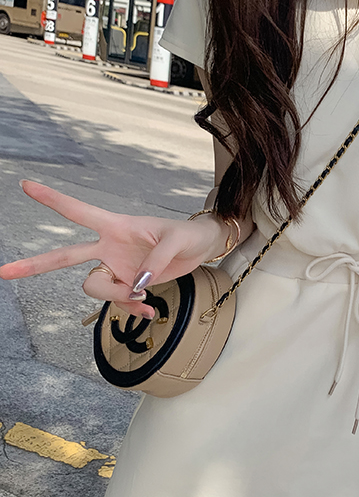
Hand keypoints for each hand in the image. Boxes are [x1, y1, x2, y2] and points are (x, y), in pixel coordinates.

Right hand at [0, 180, 231, 320]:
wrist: (201, 249)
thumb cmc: (187, 234)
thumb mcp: (176, 242)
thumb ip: (155, 261)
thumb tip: (136, 284)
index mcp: (116, 226)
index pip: (79, 212)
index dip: (53, 201)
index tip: (26, 186)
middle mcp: (108, 247)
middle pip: (65, 256)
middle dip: (35, 265)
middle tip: (4, 272)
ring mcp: (116, 268)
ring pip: (95, 288)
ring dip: (117, 298)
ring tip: (143, 295)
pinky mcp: (127, 285)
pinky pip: (118, 303)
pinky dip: (132, 309)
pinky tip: (150, 310)